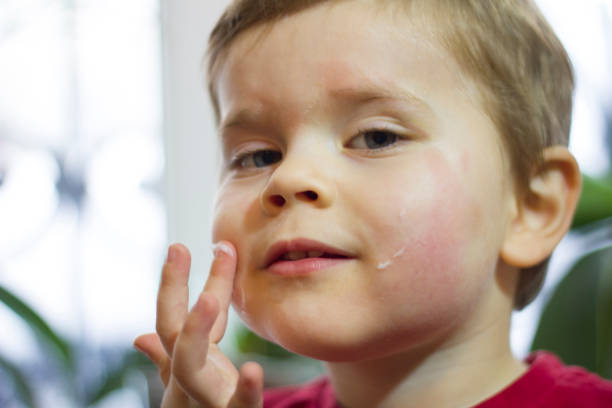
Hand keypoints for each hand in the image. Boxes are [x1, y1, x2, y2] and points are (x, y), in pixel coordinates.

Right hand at [134, 242, 262, 406]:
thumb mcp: (187, 385)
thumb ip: (168, 358)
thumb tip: (140, 336)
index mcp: (186, 365)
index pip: (176, 317)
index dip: (176, 282)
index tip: (183, 244)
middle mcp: (187, 380)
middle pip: (175, 332)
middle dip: (173, 290)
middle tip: (179, 247)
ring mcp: (203, 401)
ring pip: (189, 368)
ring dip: (195, 332)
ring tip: (209, 299)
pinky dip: (243, 392)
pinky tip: (252, 370)